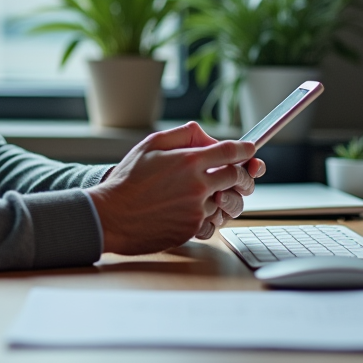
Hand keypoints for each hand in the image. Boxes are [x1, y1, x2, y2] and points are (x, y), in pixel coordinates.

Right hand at [86, 122, 265, 254]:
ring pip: (227, 202)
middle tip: (234, 174)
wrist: (112, 215)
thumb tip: (204, 134)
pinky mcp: (192, 229)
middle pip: (236, 177)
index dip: (244, 149)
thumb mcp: (151, 145)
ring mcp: (197, 209)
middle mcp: (198, 185)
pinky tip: (193, 210)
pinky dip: (209, 217)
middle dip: (241, 174)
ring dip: (223, 197)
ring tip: (207, 194)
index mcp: (189, 161)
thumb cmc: (128, 179)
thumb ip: (182, 135)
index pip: (229, 151)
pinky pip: (213, 222)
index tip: (250, 150)